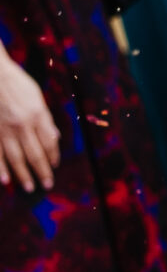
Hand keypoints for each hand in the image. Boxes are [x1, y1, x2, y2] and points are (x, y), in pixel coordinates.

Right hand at [0, 51, 59, 192]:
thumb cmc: (16, 83)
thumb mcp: (37, 97)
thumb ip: (46, 119)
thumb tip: (55, 138)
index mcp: (37, 115)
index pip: (49, 142)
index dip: (53, 156)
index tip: (55, 167)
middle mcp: (23, 125)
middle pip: (35, 154)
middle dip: (42, 172)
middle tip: (47, 185)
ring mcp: (4, 130)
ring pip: (16, 158)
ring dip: (24, 175)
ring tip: (29, 187)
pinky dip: (1, 168)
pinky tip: (5, 180)